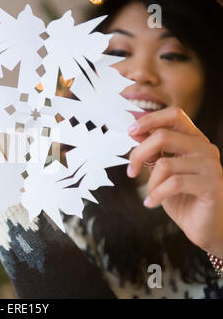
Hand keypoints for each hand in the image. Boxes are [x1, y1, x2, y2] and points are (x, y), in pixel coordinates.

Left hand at [127, 107, 222, 257]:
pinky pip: (174, 183)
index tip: (130, 131)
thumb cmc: (183, 198)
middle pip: (163, 136)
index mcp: (194, 140)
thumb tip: (135, 131)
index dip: (150, 120)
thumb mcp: (162, 172)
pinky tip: (151, 203)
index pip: (174, 115)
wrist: (205, 228)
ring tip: (150, 195)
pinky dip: (156, 194)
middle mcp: (205, 149)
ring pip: (165, 164)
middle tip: (131, 171)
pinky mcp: (213, 185)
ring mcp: (211, 167)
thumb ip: (153, 152)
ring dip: (150, 182)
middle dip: (139, 154)